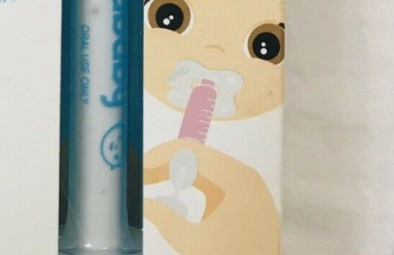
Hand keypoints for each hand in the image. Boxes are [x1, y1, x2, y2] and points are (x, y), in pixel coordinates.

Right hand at [144, 139, 279, 254]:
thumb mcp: (191, 242)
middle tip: (143, 176)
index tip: (138, 169)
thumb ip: (163, 218)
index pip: (187, 150)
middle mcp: (245, 175)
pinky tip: (184, 190)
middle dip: (168, 163)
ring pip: (211, 166)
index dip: (157, 157)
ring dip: (182, 171)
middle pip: (199, 155)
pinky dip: (200, 181)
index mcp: (231, 177)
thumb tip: (143, 203)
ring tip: (158, 181)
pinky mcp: (255, 201)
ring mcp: (253, 187)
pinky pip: (223, 180)